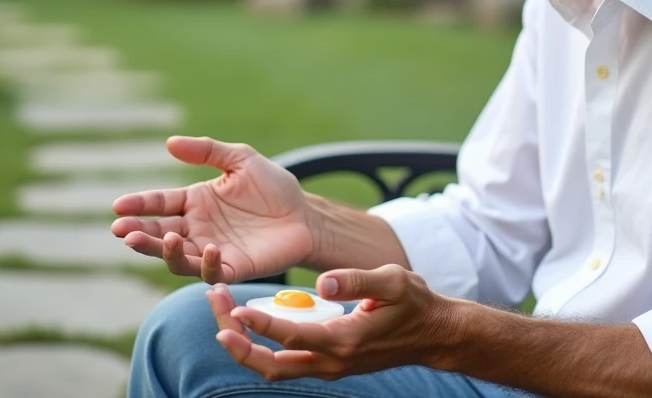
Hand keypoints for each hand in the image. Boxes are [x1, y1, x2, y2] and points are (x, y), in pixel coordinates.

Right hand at [111, 136, 314, 282]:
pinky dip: (206, 262)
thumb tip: (170, 143)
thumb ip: (208, 151)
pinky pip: (211, 270)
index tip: (118, 206)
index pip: (159, 203)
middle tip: (123, 231)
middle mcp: (197, 228)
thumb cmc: (274, 187)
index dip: (138, 205)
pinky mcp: (233, 267)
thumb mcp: (241, 159)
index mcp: (195, 202)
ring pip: (177, 257)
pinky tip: (208, 248)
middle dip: (139, 233)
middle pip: (159, 233)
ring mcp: (212, 250)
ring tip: (163, 237)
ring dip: (164, 251)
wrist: (305, 215)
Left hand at [208, 265, 458, 380]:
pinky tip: (252, 322)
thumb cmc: (415, 304)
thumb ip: (357, 281)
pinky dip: (264, 348)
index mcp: (344, 340)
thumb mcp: (393, 282)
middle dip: (238, 342)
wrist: (434, 335)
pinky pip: (287, 364)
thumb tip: (323, 281)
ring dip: (246, 348)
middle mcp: (332, 361)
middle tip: (217, 311)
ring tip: (225, 316)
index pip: (291, 336)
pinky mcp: (329, 365)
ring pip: (275, 369)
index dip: (259, 323)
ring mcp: (330, 367)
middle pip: (271, 366)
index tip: (233, 306)